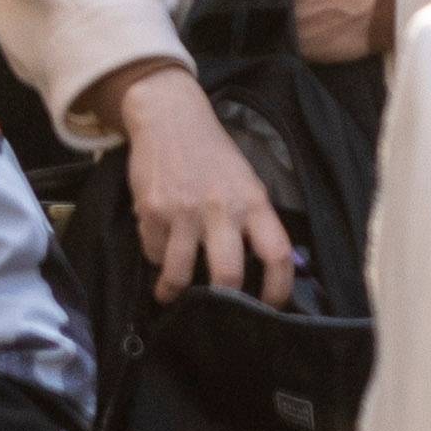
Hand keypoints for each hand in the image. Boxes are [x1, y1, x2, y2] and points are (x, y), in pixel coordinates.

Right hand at [113, 67, 294, 302]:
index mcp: (254, 201)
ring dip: (173, 291)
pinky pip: (152, 252)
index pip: (277, 253)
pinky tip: (159, 244)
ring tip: (170, 293)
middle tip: (217, 311)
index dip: (278, 289)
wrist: (171, 119)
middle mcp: (221, 208)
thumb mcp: (246, 182)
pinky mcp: (152, 212)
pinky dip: (155, 256)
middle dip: (222, 304)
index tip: (271, 308)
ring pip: (180, 274)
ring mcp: (184, 212)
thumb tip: (270, 266)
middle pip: (227, 276)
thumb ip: (254, 221)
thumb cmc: (215, 155)